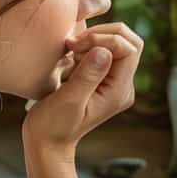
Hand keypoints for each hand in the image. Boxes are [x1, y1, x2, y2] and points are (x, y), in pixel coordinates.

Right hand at [22, 22, 143, 156]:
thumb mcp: (68, 100)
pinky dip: (85, 47)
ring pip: (114, 43)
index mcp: (119, 91)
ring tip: (68, 54)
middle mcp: (122, 86)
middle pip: (127, 41)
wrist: (47, 143)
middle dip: (100, 35)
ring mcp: (113, 82)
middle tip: (73, 45)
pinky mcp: (101, 78)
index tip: (76, 46)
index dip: (104, 39)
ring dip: (90, 40)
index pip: (129, 48)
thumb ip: (87, 76)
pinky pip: (101, 51)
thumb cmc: (53, 126)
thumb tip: (105, 51)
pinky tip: (69, 60)